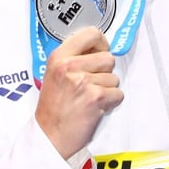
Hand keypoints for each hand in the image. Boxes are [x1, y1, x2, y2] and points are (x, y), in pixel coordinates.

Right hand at [35, 26, 122, 159]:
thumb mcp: (53, 74)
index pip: (91, 34)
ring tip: (89, 98)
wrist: (50, 134)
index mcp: (58, 56)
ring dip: (107, 89)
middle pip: (108, 58)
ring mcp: (83, 81)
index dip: (101, 44)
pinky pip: (118, 94)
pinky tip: (95, 107)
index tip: (98, 54)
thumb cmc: (53, 106)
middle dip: (104, 72)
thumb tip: (97, 48)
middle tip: (90, 84)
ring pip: (114, 78)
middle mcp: (70, 65)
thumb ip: (72, 59)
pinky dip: (111, 102)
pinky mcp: (96, 97)